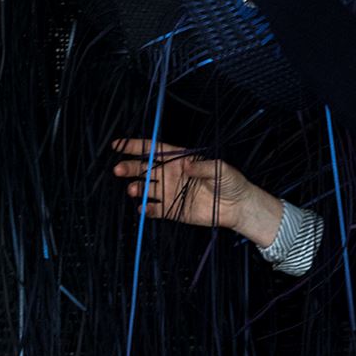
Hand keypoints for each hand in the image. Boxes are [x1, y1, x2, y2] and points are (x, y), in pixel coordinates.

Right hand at [111, 138, 282, 246]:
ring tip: (134, 190)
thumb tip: (186, 166)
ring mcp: (171, 192)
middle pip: (144, 169)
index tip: (118, 145)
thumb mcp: (220, 168)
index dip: (135, 147)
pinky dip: (147, 209)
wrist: (237, 206)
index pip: (153, 150)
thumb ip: (202, 167)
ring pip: (146, 188)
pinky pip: (155, 209)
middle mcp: (172, 174)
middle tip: (118, 169)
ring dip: (137, 188)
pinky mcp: (173, 210)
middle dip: (130, 167)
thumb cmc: (231, 182)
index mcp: (180, 159)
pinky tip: (143, 208)